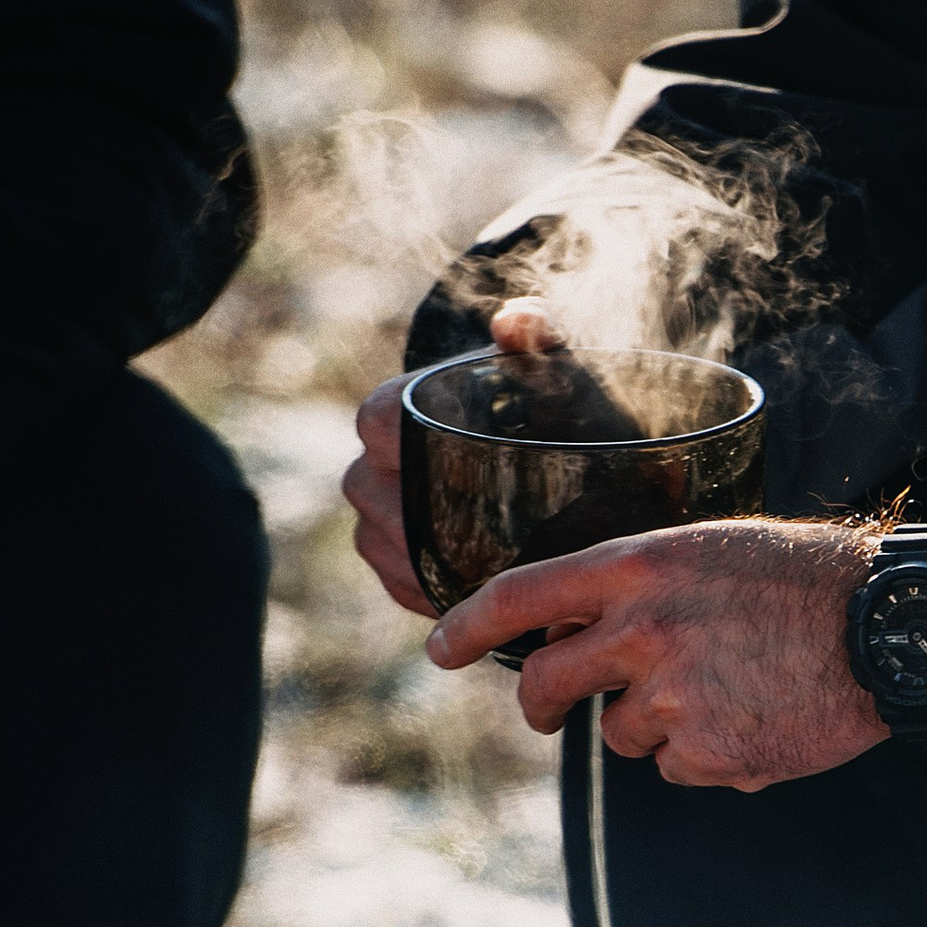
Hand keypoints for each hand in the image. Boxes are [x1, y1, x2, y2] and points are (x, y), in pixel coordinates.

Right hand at [342, 304, 566, 616]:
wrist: (552, 448)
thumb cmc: (548, 398)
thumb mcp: (550, 364)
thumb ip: (537, 333)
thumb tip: (518, 322)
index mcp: (396, 407)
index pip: (378, 423)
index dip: (409, 448)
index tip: (465, 476)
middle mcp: (373, 462)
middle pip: (374, 496)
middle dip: (420, 523)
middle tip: (481, 544)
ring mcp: (377, 514)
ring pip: (381, 545)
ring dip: (421, 566)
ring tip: (478, 582)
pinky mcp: (394, 558)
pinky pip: (395, 582)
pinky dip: (427, 595)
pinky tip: (469, 604)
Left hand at [426, 516, 889, 789]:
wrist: (886, 629)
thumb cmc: (804, 580)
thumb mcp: (710, 550)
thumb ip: (640, 587)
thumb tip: (579, 633)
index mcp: (639, 567)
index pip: (521, 594)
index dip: (467, 626)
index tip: (438, 649)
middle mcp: (643, 630)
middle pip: (545, 683)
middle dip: (541, 703)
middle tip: (551, 710)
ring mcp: (671, 698)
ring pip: (619, 733)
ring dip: (654, 725)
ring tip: (729, 690)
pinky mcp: (706, 752)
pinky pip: (675, 767)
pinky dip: (707, 754)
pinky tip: (757, 717)